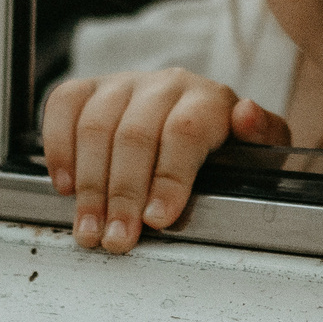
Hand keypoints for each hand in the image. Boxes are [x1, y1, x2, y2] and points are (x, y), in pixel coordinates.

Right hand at [42, 70, 291, 252]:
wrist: (198, 123)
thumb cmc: (227, 149)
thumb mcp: (258, 152)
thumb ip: (263, 135)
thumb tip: (246, 113)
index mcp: (209, 99)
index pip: (185, 131)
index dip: (169, 177)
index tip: (157, 220)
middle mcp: (165, 85)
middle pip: (134, 134)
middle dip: (123, 194)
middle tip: (117, 238)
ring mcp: (124, 83)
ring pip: (95, 125)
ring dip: (89, 185)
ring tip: (90, 228)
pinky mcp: (91, 88)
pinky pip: (64, 104)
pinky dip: (59, 146)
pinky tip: (66, 185)